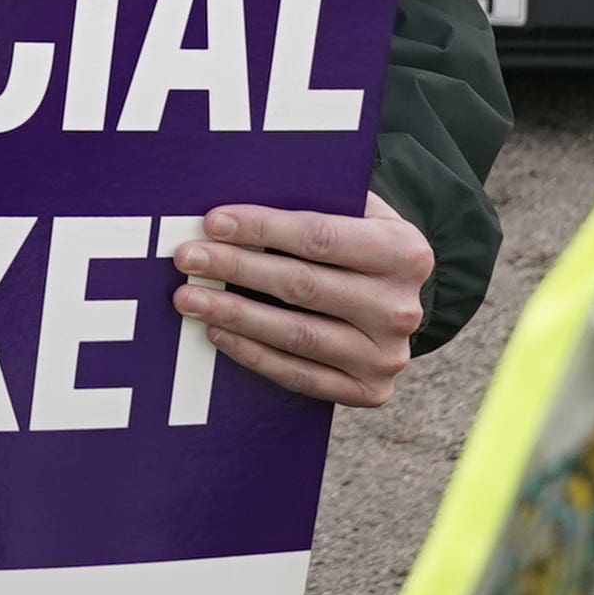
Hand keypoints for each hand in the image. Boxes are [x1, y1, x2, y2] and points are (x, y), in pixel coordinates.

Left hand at [174, 196, 430, 410]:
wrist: (402, 304)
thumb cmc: (364, 248)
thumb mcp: (361, 214)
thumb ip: (317, 203)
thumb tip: (242, 206)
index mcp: (404, 252)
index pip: (320, 237)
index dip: (262, 230)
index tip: (214, 222)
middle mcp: (400, 307)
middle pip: (303, 286)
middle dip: (237, 268)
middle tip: (189, 258)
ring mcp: (386, 355)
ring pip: (296, 334)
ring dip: (234, 315)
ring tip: (189, 299)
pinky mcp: (369, 391)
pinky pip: (299, 375)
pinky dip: (253, 353)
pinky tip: (219, 333)